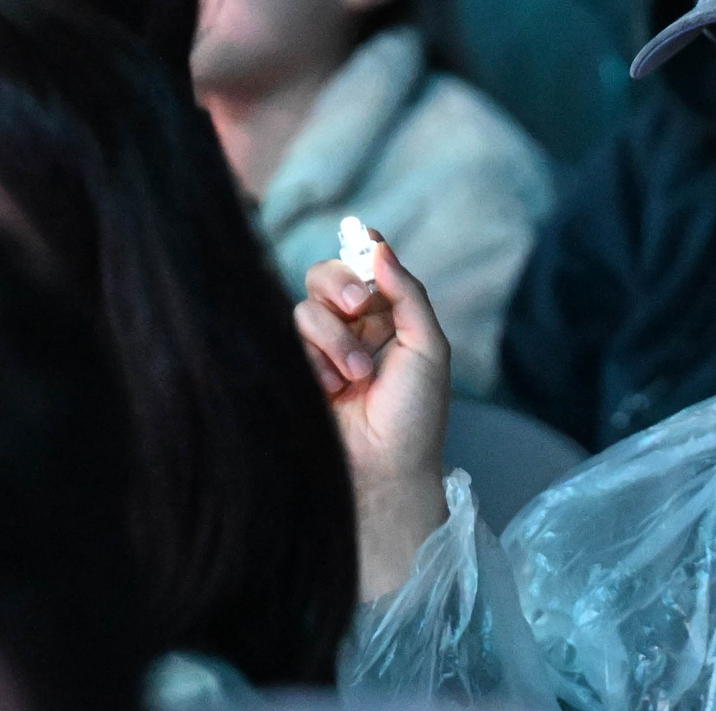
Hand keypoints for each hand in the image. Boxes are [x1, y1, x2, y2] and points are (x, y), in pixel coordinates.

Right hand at [294, 241, 454, 601]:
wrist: (384, 472)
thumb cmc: (415, 416)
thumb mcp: (427, 347)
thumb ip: (406, 293)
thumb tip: (378, 246)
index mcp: (387, 319)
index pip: (364, 269)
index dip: (359, 253)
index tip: (362, 242)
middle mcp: (352, 331)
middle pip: (324, 277)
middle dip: (338, 284)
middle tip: (354, 304)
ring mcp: (320, 354)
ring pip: (304, 309)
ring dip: (333, 338)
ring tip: (355, 377)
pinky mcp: (294, 375)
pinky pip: (287, 342)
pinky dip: (314, 360)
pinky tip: (332, 390)